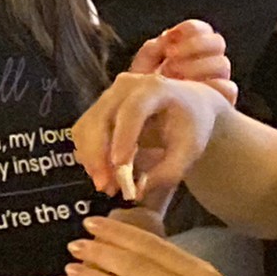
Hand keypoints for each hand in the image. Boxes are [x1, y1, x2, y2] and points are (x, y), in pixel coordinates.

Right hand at [73, 72, 229, 199]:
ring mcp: (109, 94)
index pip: (133, 110)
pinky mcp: (99, 106)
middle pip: (101, 117)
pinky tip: (103, 173)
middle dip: (99, 155)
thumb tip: (136, 190)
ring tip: (107, 185)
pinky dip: (88, 154)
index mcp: (155, 88)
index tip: (120, 167)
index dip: (123, 137)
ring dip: (92, 159)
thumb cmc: (193, 126)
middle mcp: (127, 85)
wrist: (190, 106)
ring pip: (87, 126)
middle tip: (106, 186)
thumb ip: (167, 173)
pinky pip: (83, 131)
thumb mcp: (189, 151)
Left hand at [129, 19, 237, 105]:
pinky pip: (229, 88)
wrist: (152, 132)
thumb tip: (161, 40)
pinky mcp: (224, 102)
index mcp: (191, 50)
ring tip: (175, 77)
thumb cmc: (146, 100)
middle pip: (217, 42)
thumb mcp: (141, 74)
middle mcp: (208, 63)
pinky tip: (191, 92)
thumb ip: (150, 54)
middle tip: (170, 59)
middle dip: (194, 46)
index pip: (201, 30)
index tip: (168, 39)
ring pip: (222, 63)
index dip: (188, 30)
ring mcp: (218, 81)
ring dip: (199, 67)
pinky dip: (212, 87)